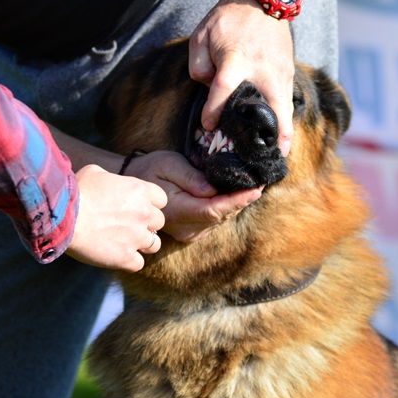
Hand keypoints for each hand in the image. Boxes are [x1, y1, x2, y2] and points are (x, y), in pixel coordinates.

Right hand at [67, 165, 166, 271]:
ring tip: (124, 243)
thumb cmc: (76, 191)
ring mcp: (137, 237)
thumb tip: (107, 182)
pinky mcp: (126, 257)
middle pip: (159, 222)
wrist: (64, 217)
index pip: (161, 199)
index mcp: (140, 190)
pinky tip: (116, 256)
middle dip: (146, 224)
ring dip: (142, 244)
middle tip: (128, 226)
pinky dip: (129, 261)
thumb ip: (110, 178)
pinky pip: (138, 263)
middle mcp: (144, 213)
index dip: (150, 204)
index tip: (137, 207)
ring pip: (154, 245)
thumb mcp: (94, 172)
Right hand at [123, 151, 261, 242]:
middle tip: (261, 181)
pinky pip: (214, 221)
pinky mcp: (191, 232)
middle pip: (221, 216)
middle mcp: (186, 228)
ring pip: (220, 220)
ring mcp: (189, 233)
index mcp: (179, 211)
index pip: (215, 210)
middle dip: (242, 200)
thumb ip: (190, 178)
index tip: (256, 189)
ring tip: (251, 186)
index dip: (238, 201)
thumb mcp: (168, 164)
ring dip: (236, 204)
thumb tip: (212, 190)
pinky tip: (235, 194)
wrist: (136, 191)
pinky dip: (226, 208)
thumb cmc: (150, 171)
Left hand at [189, 0, 294, 155]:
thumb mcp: (201, 36)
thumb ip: (199, 66)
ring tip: (277, 156)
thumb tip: (209, 89)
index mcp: (237, 60)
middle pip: (272, 111)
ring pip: (286, 111)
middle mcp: (263, 71)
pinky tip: (279, 134)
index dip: (214, 111)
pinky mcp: (289, 72)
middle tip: (266, 161)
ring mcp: (280, 72)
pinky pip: (288, 102)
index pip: (223, 92)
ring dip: (283, 135)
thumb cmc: (227, 19)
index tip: (208, 126)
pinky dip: (285, 120)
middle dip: (271, 138)